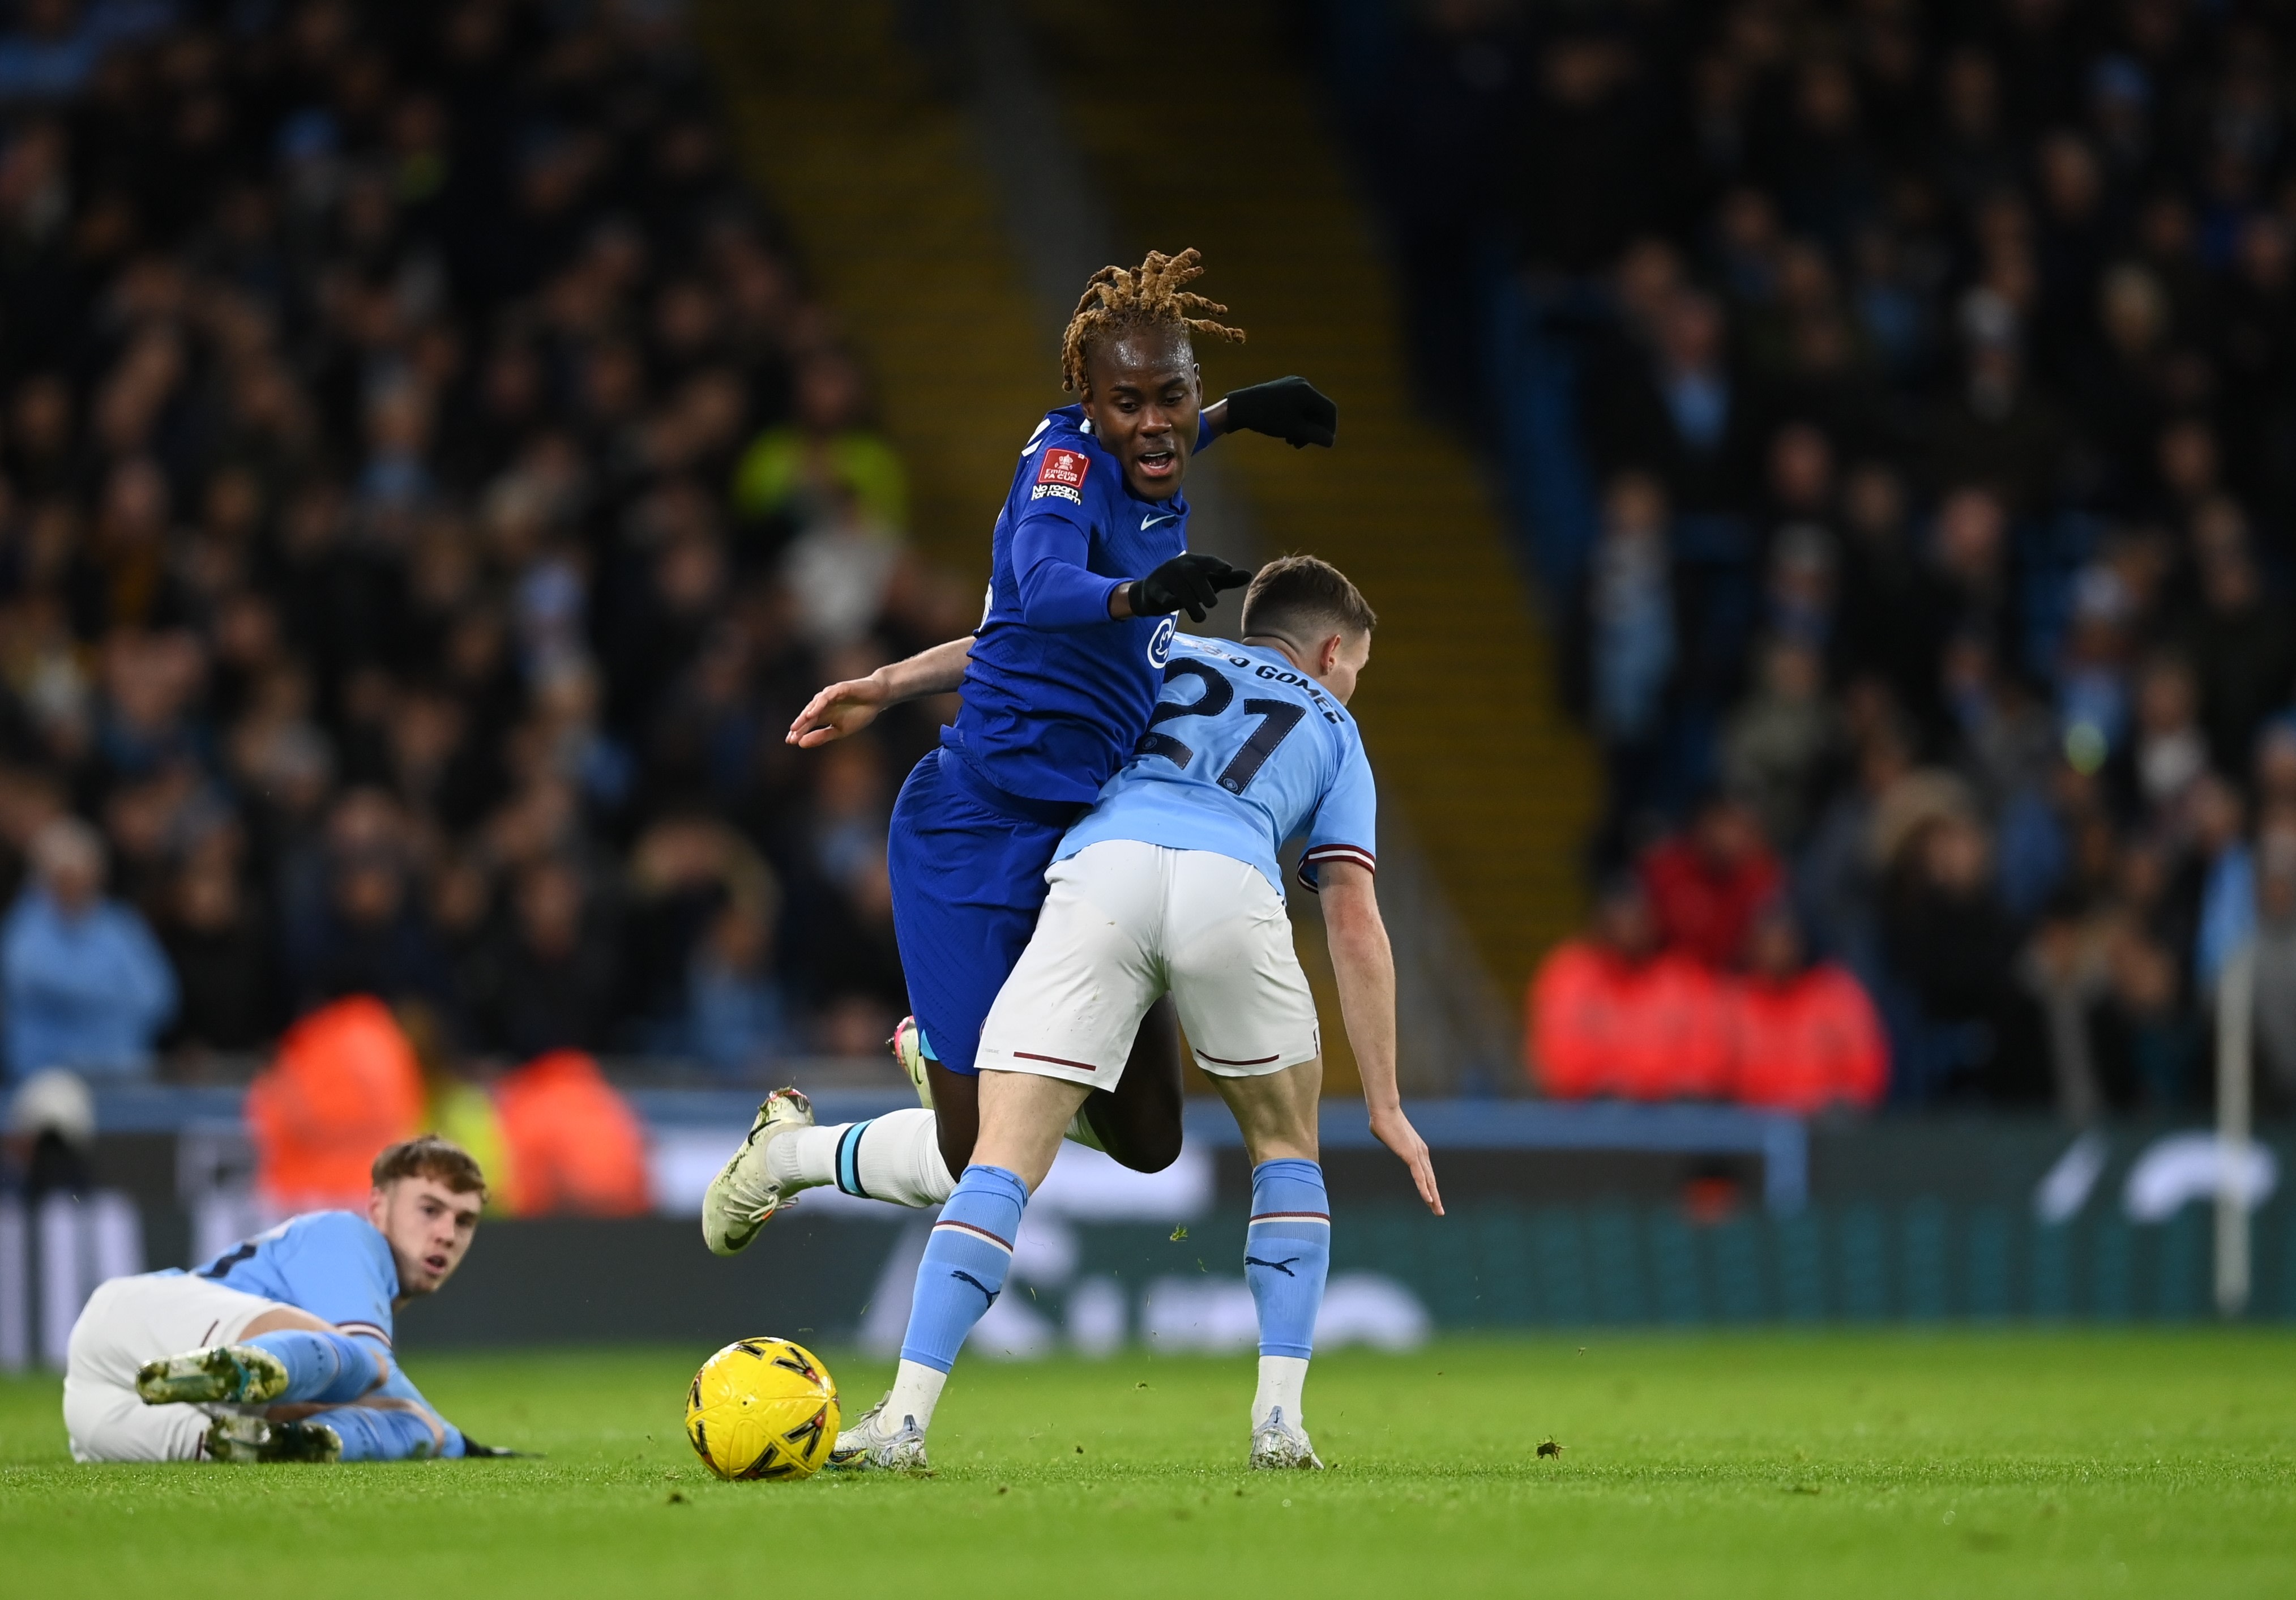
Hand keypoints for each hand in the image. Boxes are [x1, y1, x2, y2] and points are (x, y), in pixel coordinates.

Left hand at [787, 675, 891, 747]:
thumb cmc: (860, 713)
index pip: (808, 724)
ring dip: (805, 716)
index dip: (799, 732)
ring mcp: (830, 695)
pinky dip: (818, 705)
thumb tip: (801, 744)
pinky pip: (826, 697)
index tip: (790, 742)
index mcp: (824, 715)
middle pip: (808, 716)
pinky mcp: (839, 689)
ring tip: (796, 727)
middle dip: (799, 726)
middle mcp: (824, 704)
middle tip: (790, 737)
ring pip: (814, 706)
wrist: (878, 698)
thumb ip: (822, 736)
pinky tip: (812, 714)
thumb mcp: (840, 730)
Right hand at [1128, 552, 1252, 622]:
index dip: (1217, 565)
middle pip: (1194, 575)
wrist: (1151, 592)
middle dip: (1204, 589)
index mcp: (1194, 562)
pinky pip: (1162, 595)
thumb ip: (1227, 580)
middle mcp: (1180, 566)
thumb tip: (1249, 575)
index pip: (1208, 561)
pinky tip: (1172, 605)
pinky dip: (1167, 600)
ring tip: (1200, 618)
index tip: (1228, 570)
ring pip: (1180, 589)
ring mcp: (1165, 576)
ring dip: (1191, 603)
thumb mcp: (1206, 582)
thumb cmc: (1186, 586)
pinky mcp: (1153, 589)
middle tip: (1212, 604)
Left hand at [1220, 376, 1336, 448]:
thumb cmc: (1267, 418)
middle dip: (1313, 430)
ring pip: (1306, 409)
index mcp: (1307, 391)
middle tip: (1301, 445)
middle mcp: (1302, 384)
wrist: (1239, 407)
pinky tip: (1286, 432)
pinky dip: (1295, 420)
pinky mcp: (1282, 389)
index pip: (1329, 410)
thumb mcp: (1293, 429)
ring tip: (1291, 441)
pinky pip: (1297, 406)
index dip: (1330, 428)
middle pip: (1318, 410)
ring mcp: (1291, 385)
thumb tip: (1330, 441)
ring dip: (1303, 427)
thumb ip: (1314, 435)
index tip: (1324, 443)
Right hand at [1369, 1104, 1442, 1214]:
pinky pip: (1420, 1177)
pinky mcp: (1411, 1156)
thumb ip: (1389, 1141)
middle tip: (1439, 1211)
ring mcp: (1417, 1155)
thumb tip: (1382, 1135)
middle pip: (1430, 1179)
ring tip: (1437, 1210)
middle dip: (1435, 1197)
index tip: (1432, 1199)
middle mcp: (1421, 1153)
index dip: (1429, 1186)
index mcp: (1417, 1149)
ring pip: (1428, 1181)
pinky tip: (1429, 1200)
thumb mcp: (1387, 1137)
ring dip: (1433, 1197)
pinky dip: (1424, 1189)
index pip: (1425, 1173)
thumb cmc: (1382, 1121)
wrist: (1384, 1111)